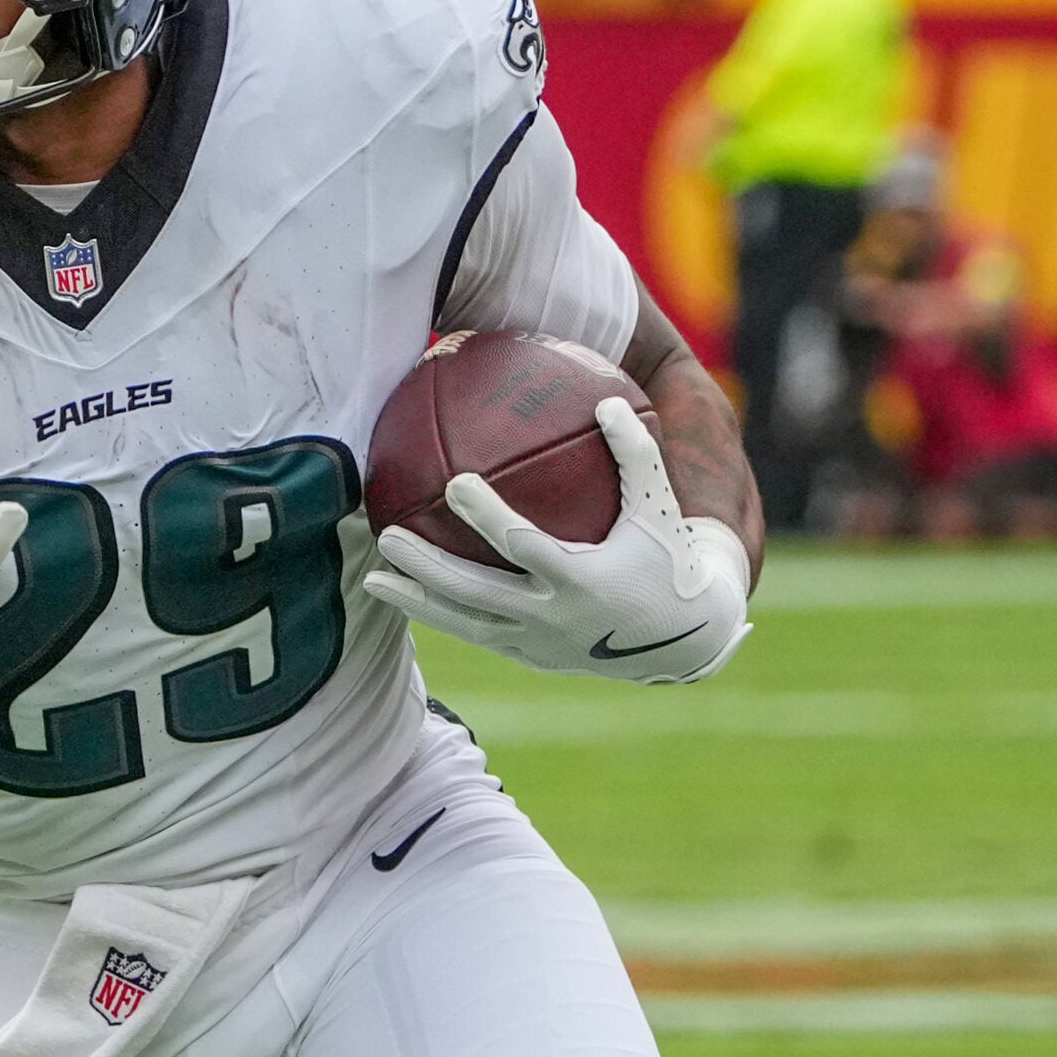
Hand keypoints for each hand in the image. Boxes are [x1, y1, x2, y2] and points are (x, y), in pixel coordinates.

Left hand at [364, 399, 751, 683]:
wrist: (685, 641)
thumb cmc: (668, 558)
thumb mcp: (659, 506)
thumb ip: (634, 454)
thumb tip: (606, 399)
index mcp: (583, 579)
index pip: (522, 545)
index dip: (486, 516)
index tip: (454, 483)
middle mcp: (554, 618)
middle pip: (475, 592)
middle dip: (426, 566)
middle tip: (387, 534)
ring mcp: (539, 644)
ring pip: (464, 624)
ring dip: (416, 602)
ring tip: (371, 579)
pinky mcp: (530, 658)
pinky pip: (476, 634)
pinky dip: (440, 615)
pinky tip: (406, 593)